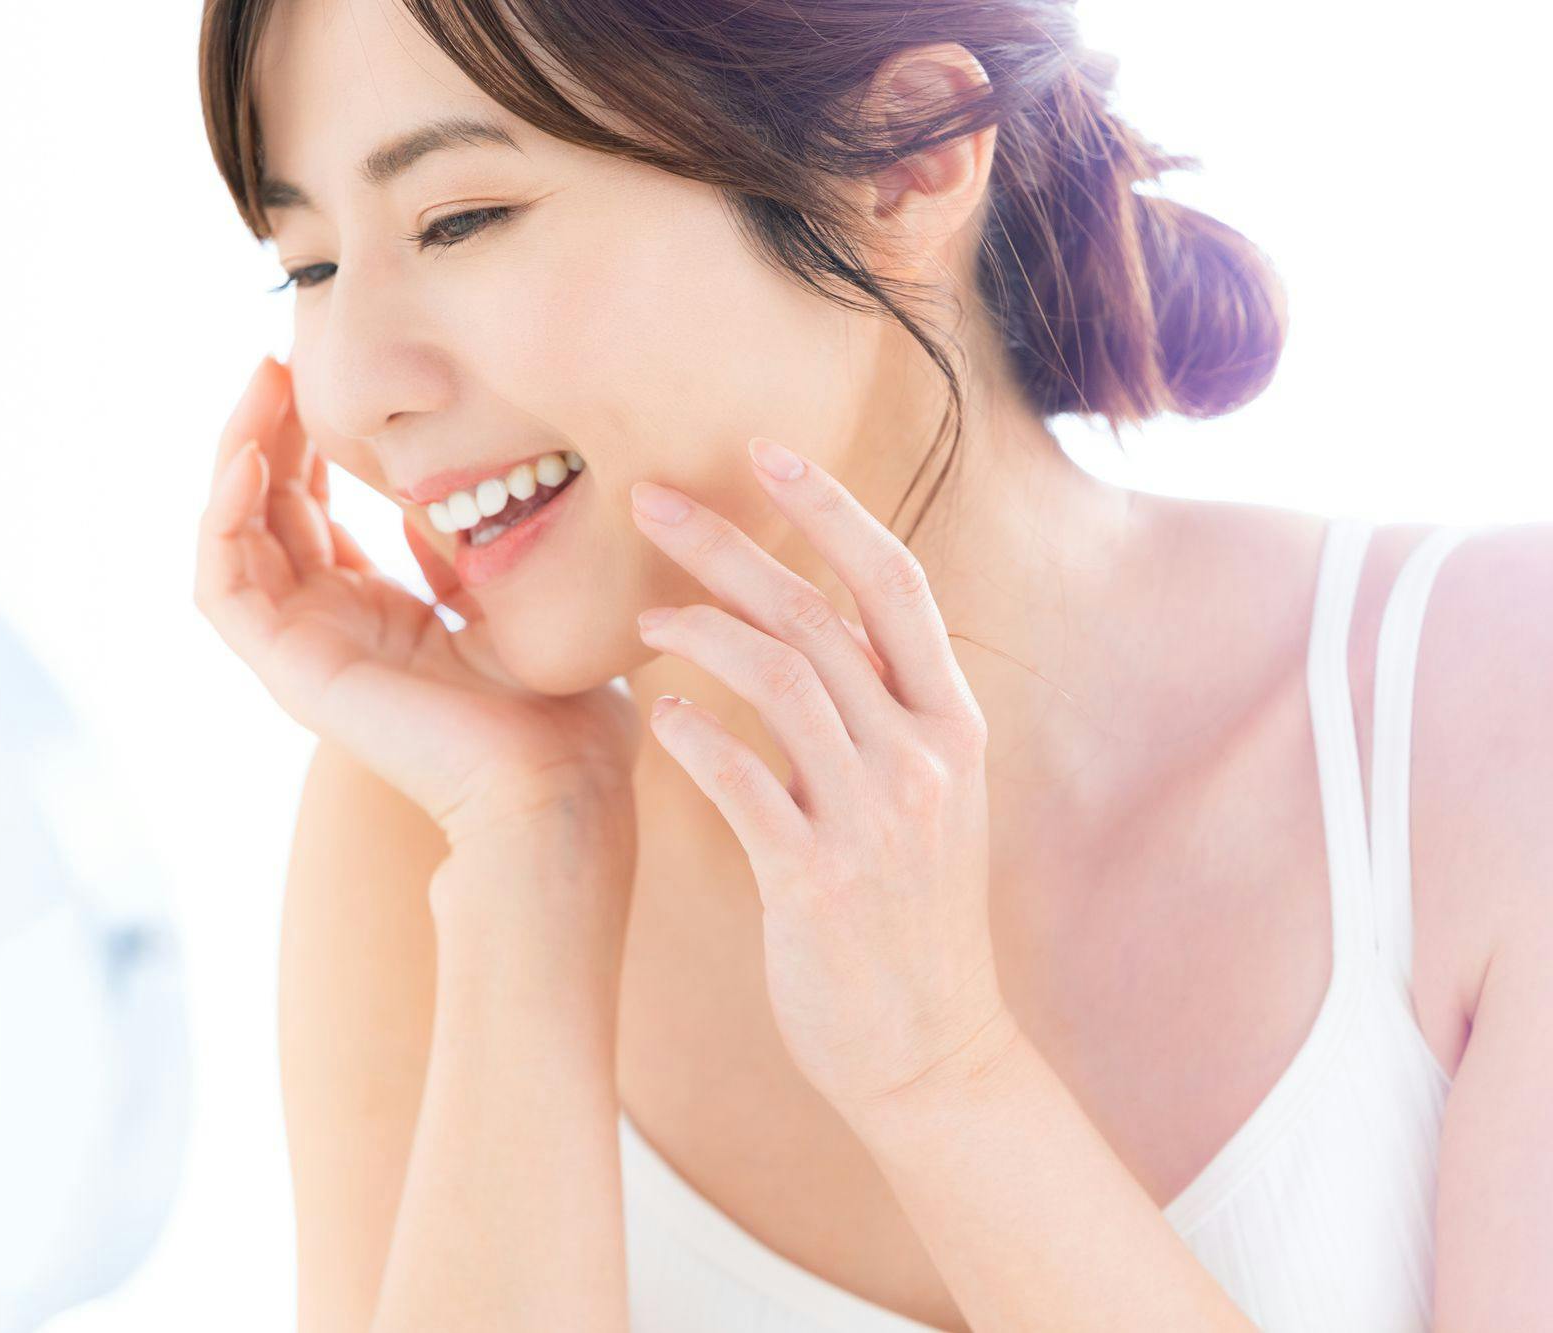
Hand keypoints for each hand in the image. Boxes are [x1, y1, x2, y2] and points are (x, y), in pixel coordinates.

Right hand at [193, 356, 640, 921]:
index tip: (325, 374)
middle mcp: (331, 629)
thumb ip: (463, 546)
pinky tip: (248, 453)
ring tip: (262, 381)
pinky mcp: (292, 671)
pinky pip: (224, 585)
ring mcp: (305, 651)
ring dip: (238, 454)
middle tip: (284, 353)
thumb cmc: (560, 713)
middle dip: (272, 428)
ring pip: (234, 537)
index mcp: (381, 615)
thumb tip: (438, 492)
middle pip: (269, 510)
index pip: (318, 510)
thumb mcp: (513, 599)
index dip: (311, 440)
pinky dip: (223, 517)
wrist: (557, 786)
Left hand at [629, 436, 1010, 1124]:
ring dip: (699, 631)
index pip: (895, 583)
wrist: (930, 1050)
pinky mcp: (815, 878)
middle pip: (818, 613)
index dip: (830, 508)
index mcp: (952, 725)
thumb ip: (879, 713)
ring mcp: (874, 817)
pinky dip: (693, 735)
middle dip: (728, 545)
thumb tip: (803, 629)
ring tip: (641, 619)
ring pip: (780, 679)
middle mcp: (922, 756)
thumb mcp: (926, 798)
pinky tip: (655, 712)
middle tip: (646, 500)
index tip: (763, 452)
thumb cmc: (907, 917)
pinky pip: (742, 781)